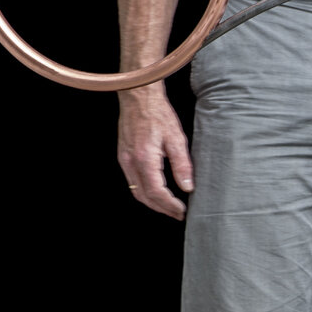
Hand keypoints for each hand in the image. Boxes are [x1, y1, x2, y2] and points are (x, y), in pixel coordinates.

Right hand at [117, 85, 193, 219]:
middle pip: (144, 196)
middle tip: (178, 214)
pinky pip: (132, 181)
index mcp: (145, 158)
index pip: (156, 192)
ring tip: (170, 207)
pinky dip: (145, 192)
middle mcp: (131, 161)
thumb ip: (182, 165)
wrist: (138, 98)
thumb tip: (188, 187)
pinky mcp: (124, 157)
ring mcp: (124, 160)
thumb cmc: (158, 114)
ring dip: (153, 203)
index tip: (182, 211)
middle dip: (162, 208)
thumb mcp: (176, 138)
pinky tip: (157, 193)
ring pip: (136, 191)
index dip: (170, 205)